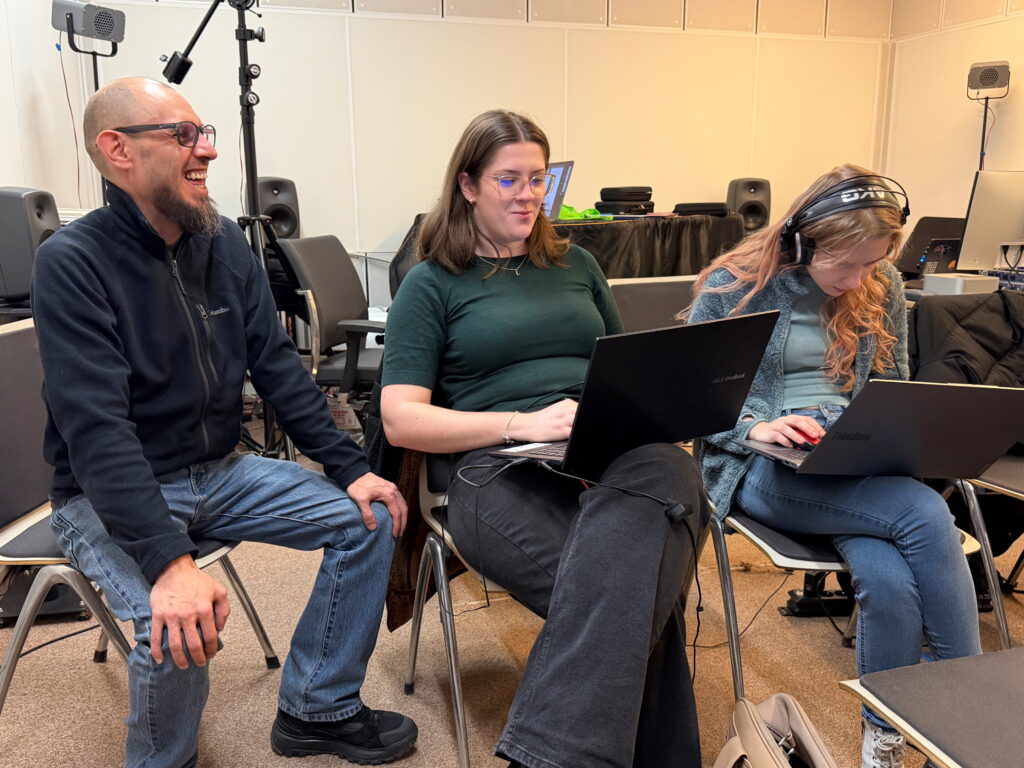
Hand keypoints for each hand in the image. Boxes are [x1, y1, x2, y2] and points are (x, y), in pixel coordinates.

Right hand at [150, 555, 229, 669]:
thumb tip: (220, 628)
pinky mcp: (158, 616)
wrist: (174, 569)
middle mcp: (188, 615)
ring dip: (180, 659)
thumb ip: (224, 610)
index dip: (212, 649)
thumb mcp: (218, 591)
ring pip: (175, 645)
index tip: (212, 653)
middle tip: (200, 663)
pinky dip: (157, 651)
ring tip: (184, 665)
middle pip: (194, 645)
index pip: (210, 636)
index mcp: (204, 609)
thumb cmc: (196, 580)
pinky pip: (156, 637)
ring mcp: (172, 617)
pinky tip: (159, 660)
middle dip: (198, 658)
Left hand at [347, 472, 407, 536]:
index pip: (397, 513)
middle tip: (400, 534)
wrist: (356, 473)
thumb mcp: (360, 500)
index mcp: (389, 494)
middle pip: (403, 509)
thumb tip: (373, 527)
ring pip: (403, 505)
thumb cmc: (357, 485)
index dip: (397, 525)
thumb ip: (367, 514)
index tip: (395, 535)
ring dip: (403, 517)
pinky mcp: (390, 487)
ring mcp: (393, 488)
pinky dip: (401, 510)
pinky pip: (400, 500)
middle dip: (403, 523)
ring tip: (400, 527)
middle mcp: (394, 491)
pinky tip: (397, 515)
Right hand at [511, 399, 576, 442]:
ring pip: (578, 419)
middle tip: (578, 421)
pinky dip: (574, 432)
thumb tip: (577, 412)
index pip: (580, 405)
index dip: (582, 412)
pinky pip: (573, 431)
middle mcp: (564, 412)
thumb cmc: (540, 419)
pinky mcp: (560, 431)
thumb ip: (567, 409)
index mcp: (563, 404)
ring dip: (578, 422)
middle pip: (580, 411)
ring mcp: (562, 421)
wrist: (526, 425)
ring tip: (575, 426)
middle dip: (581, 415)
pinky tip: (571, 433)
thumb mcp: (555, 409)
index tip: (579, 416)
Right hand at [748, 415, 824, 447]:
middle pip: (797, 421)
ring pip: (786, 428)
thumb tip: (815, 439)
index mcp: (792, 418)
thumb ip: (802, 433)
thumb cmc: (779, 431)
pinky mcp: (771, 432)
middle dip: (807, 428)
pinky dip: (785, 441)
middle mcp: (785, 420)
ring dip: (795, 435)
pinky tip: (790, 445)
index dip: (815, 425)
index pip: (806, 419)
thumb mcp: (792, 430)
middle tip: (814, 435)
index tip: (822, 433)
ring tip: (802, 441)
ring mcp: (777, 425)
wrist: (761, 431)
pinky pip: (778, 436)